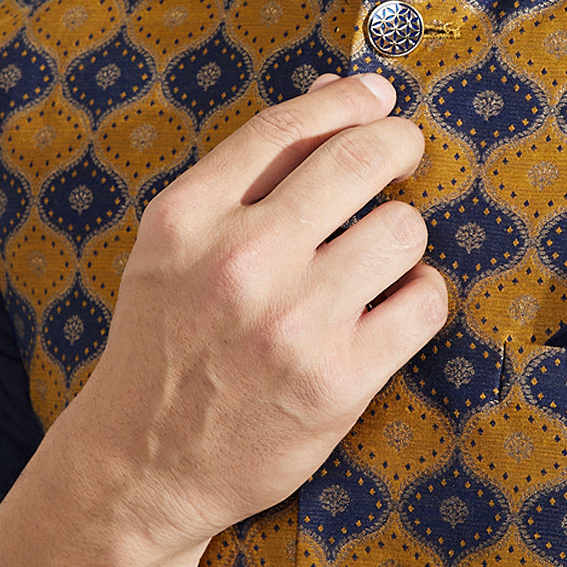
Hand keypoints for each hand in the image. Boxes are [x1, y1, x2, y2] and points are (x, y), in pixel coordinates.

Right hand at [61, 70, 447, 559]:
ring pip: (403, 229)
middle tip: (405, 152)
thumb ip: (243, 178)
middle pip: (361, 161)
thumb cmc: (165, 347)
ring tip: (379, 259)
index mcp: (189, 218)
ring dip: (401, 236)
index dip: (349, 101)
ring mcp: (294, 322)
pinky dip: (419, 297)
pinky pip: (424, 302)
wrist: (142, 468)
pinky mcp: (339, 380)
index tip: (378, 97)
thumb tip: (333, 98)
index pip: (289, 127)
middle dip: (399, 144)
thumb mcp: (172, 249)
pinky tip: (394, 307)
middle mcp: (241, 261)